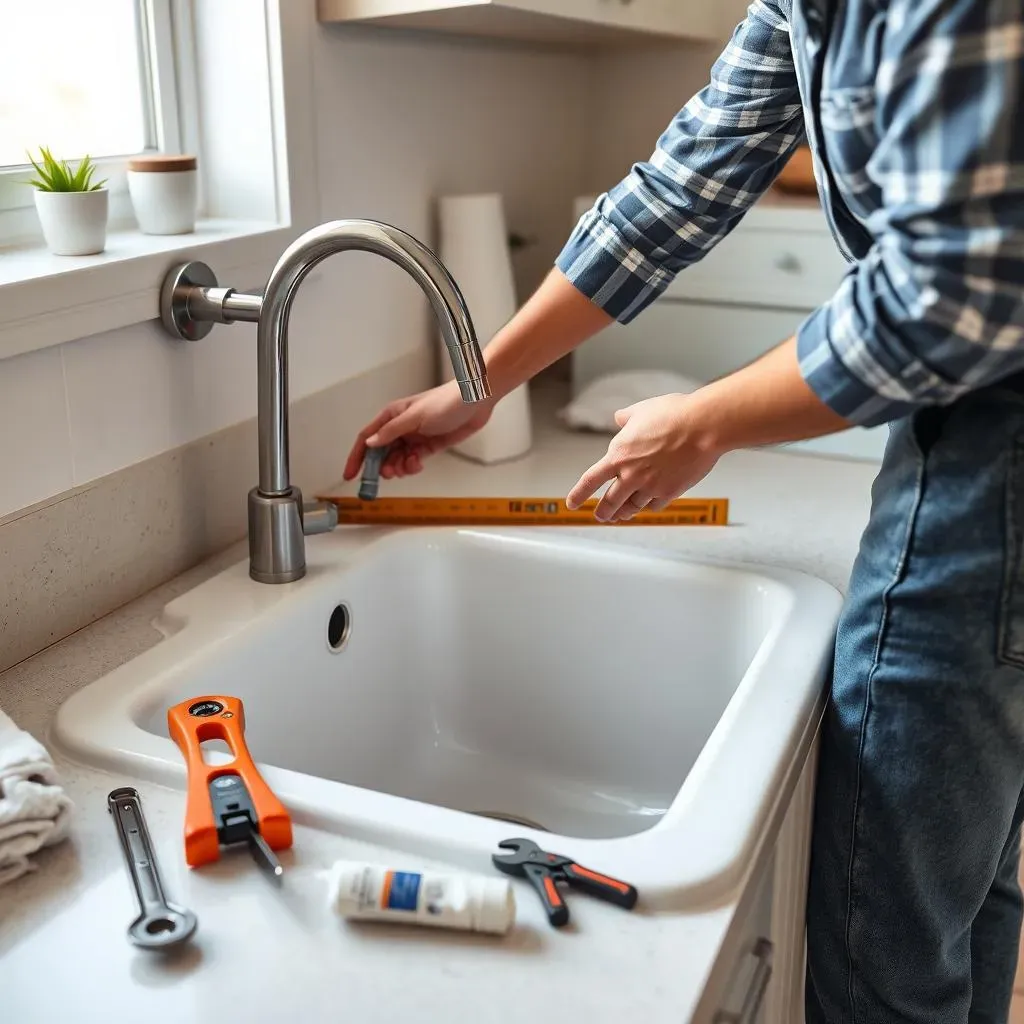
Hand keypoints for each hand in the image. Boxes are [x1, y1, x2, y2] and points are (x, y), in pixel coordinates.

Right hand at [343, 381, 493, 480]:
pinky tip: (417, 464)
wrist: (476, 401)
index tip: (350, 475)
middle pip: (381, 453)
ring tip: (406, 467)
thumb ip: (391, 432)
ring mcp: (414, 437)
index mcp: (392, 416)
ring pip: (397, 459)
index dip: (356, 457)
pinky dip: (412, 466)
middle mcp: (400, 427)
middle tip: (388, 475)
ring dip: (398, 467)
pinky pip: (413, 461)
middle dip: (381, 466)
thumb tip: (369, 444)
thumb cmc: (445, 402)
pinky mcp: (429, 446)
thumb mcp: (415, 417)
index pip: (367, 438)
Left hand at [566, 394, 721, 520]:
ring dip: (624, 513)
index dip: (579, 494)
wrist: (702, 427)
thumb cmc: (674, 415)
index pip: (590, 480)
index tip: (572, 503)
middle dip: (603, 512)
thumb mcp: (641, 410)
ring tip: (621, 516)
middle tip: (601, 516)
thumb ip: (626, 418)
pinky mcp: (670, 492)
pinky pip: (654, 505)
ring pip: (632, 507)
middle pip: (610, 502)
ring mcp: (650, 486)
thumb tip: (619, 418)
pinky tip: (648, 506)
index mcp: (618, 455)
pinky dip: (649, 506)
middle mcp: (631, 475)